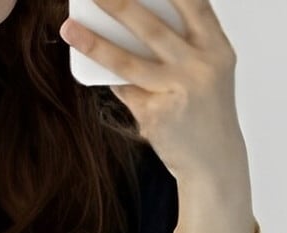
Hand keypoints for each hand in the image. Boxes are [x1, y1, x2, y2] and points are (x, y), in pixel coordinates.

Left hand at [60, 0, 248, 192]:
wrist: (214, 162)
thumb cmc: (205, 109)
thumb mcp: (206, 70)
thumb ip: (179, 44)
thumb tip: (127, 20)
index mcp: (216, 47)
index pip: (193, 2)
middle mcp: (200, 67)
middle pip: (151, 27)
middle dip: (118, 4)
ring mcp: (177, 93)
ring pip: (128, 62)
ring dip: (94, 43)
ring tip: (69, 29)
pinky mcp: (156, 117)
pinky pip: (124, 91)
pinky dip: (110, 79)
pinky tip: (93, 67)